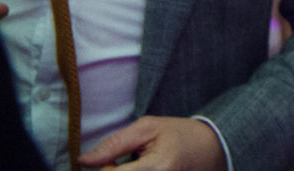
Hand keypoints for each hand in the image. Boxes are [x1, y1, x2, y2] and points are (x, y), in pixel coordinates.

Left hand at [81, 116, 226, 169]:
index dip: (104, 168)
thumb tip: (83, 161)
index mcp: (157, 168)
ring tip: (134, 166)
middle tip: (122, 163)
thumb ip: (114, 144)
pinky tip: (138, 170)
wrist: (210, 150)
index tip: (110, 160)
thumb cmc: (179, 135)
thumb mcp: (148, 128)